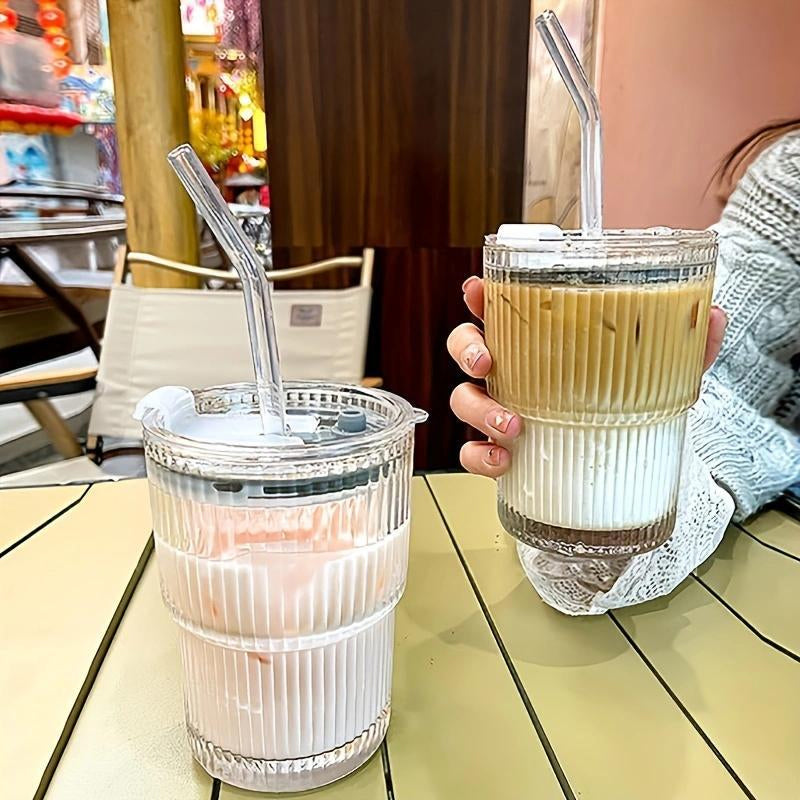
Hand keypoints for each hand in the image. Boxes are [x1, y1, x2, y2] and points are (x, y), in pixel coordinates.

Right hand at [448, 276, 727, 477]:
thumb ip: (685, 346)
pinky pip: (471, 451)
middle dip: (468, 348)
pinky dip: (479, 456)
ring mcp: (501, 409)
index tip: (478, 290)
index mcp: (540, 342)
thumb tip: (712, 316)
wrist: (630, 460)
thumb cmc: (630, 403)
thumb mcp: (663, 372)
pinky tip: (503, 461)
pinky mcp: (500, 449)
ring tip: (513, 426)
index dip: (481, 296)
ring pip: (462, 399)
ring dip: (478, 408)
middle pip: (466, 345)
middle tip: (489, 361)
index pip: (501, 308)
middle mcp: (513, 371)